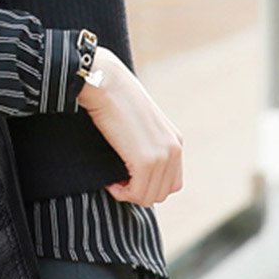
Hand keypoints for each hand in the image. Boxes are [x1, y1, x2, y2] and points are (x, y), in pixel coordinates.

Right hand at [77, 46, 183, 206]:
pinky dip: (122, 193)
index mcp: (175, 140)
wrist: (104, 81)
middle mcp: (174, 149)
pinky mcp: (146, 160)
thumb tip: (129, 156)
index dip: (146, 184)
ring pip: (150, 196)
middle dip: (138, 192)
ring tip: (112, 181)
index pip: (171, 181)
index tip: (124, 176)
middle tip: (116, 181)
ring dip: (129, 194)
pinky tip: (110, 182)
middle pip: (162, 192)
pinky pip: (138, 193)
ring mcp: (162, 156)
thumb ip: (142, 139)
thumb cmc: (112, 97)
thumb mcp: (136, 121)